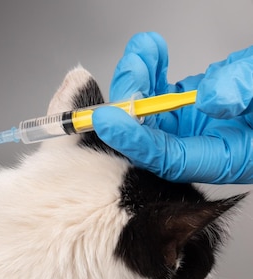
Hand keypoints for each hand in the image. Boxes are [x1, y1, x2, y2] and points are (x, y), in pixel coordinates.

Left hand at [92, 32, 252, 183]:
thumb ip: (247, 92)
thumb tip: (210, 97)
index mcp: (224, 160)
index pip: (166, 157)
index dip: (134, 140)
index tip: (108, 119)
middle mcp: (202, 147)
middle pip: (150, 133)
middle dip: (132, 102)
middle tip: (130, 72)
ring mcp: (194, 125)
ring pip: (151, 108)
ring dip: (139, 80)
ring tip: (142, 51)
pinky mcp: (191, 105)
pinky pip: (162, 91)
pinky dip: (152, 71)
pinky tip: (150, 51)